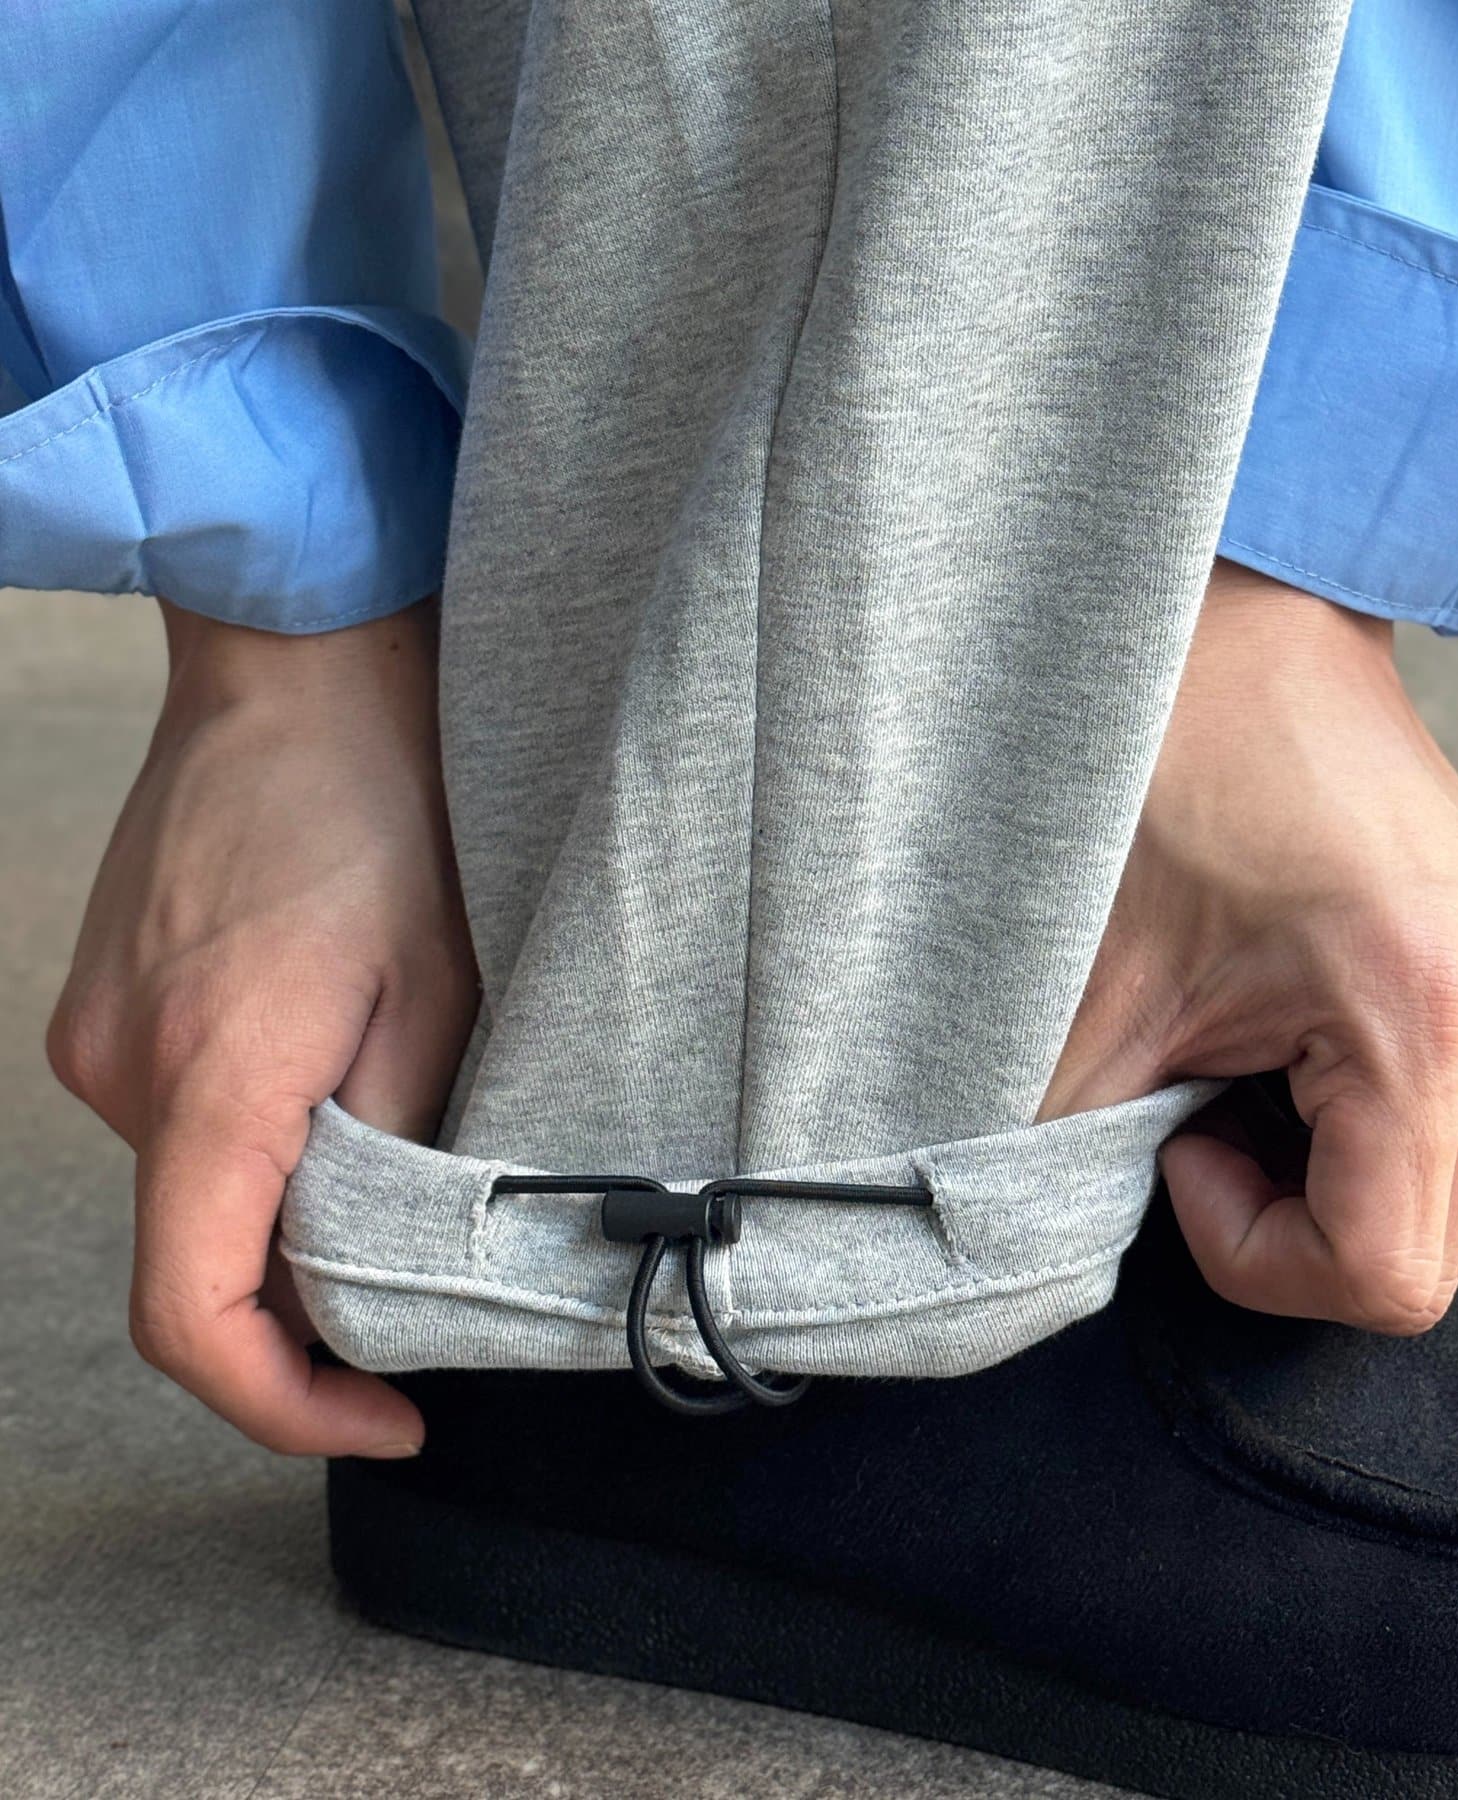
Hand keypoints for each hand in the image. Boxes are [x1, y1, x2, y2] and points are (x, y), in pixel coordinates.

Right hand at [47, 597, 477, 1454]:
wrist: (293, 675)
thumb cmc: (382, 810)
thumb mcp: (440, 994)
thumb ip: (397, 1151)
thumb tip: (369, 1268)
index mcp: (214, 1076)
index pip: (194, 1315)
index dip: (286, 1406)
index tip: (384, 1416)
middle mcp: (124, 1072)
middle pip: (199, 1262)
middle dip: (311, 1299)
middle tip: (420, 1263)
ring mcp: (98, 1039)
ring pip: (194, 1191)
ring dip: (283, 1199)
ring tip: (379, 1114)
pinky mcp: (101, 1008)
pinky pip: (177, 1124)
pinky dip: (249, 1138)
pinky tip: (320, 1061)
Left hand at [1039, 560, 1457, 1332]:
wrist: (1246, 628)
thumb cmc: (1177, 758)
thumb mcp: (1093, 976)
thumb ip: (1072, 1133)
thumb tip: (1047, 1241)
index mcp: (1414, 1014)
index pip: (1385, 1273)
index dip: (1255, 1252)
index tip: (1175, 1153)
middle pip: (1421, 1251)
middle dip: (1287, 1221)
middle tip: (1193, 1114)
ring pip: (1431, 1194)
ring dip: (1314, 1171)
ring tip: (1228, 1067)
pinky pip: (1432, 1122)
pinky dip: (1338, 1122)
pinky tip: (1264, 1044)